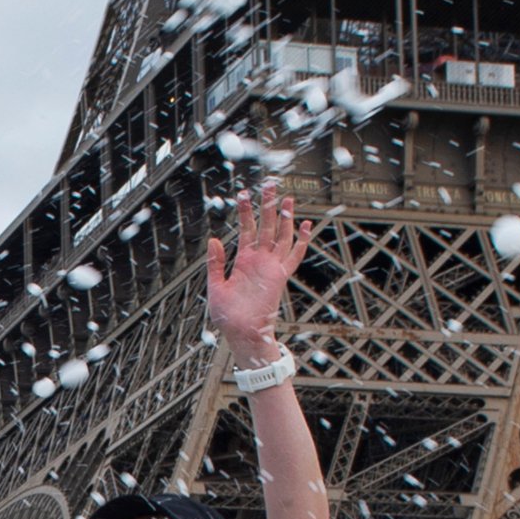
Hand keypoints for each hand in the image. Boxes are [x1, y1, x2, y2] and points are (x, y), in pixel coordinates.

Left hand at [207, 179, 311, 360]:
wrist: (241, 334)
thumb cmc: (227, 315)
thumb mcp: (215, 286)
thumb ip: (215, 263)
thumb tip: (214, 239)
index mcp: (243, 260)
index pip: (246, 229)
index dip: (246, 212)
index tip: (245, 194)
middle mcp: (259, 260)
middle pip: (266, 226)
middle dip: (268, 206)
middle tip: (270, 184)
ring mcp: (271, 267)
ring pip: (281, 236)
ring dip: (284, 218)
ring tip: (287, 198)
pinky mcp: (280, 276)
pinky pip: (293, 256)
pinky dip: (301, 241)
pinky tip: (305, 225)